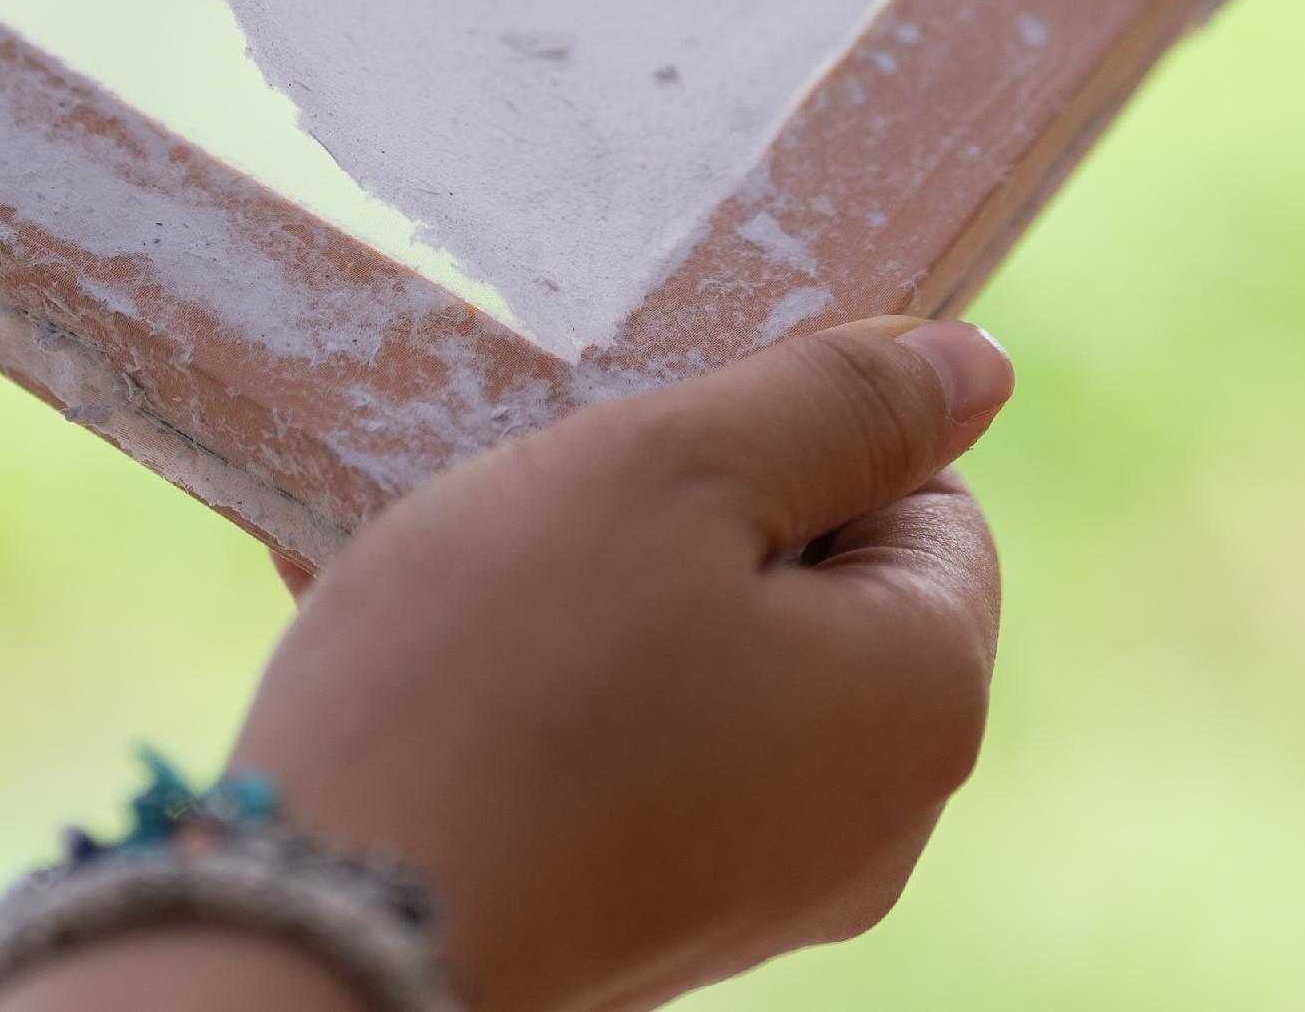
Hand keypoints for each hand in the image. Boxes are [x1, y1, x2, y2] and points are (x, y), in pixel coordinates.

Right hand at [226, 318, 1013, 1011]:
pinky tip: (424, 647)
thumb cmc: (505, 679)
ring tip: (463, 563)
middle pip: (819, 592)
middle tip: (554, 493)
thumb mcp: (674, 472)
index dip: (801, 438)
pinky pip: (628, 760)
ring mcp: (757, 891)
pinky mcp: (643, 924)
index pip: (932, 502)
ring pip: (708, 670)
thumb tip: (980, 371)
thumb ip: (838, 406)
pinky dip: (547, 690)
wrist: (324, 934)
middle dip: (689, 517)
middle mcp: (874, 823)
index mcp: (924, 700)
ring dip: (597, 594)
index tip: (662, 437)